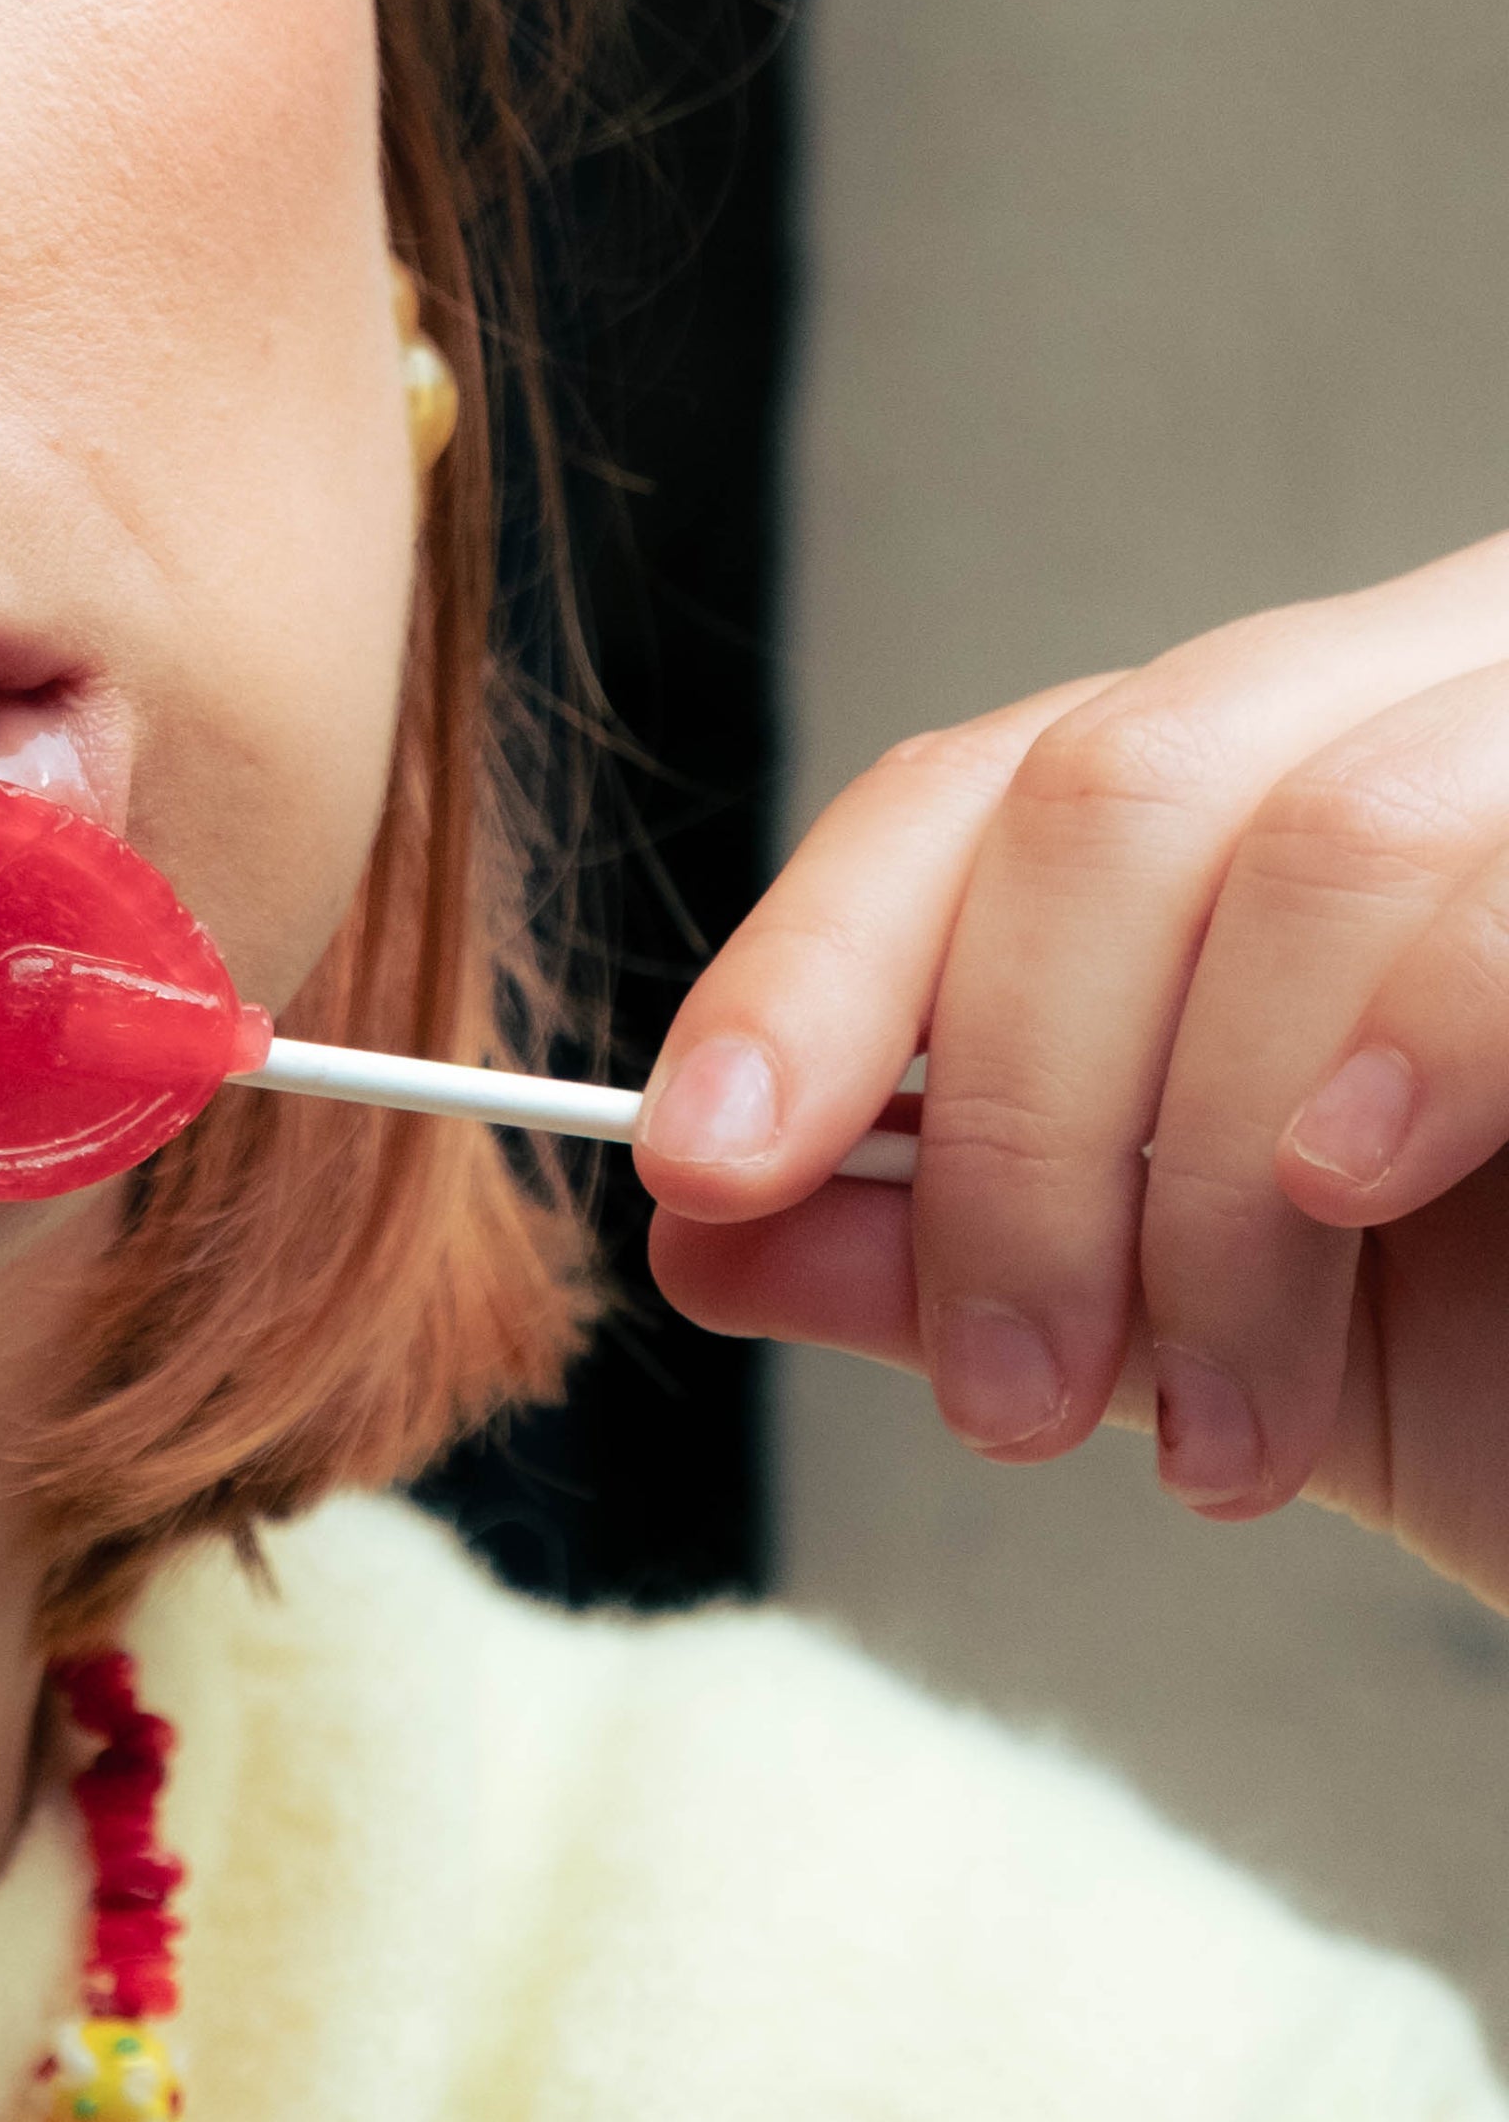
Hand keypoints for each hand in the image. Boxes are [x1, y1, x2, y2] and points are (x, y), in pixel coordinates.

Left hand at [636, 537, 1508, 1620]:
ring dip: (1208, 1176)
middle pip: (1120, 791)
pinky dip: (1406, 1040)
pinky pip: (1506, 900)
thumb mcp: (1215, 1332)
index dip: (816, 958)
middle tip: (1006, 1399)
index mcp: (1307, 775)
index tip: (694, 1162)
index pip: (997, 779)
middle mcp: (1465, 685)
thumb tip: (703, 1224)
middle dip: (1010, 1124)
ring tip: (1222, 1436)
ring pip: (1316, 838)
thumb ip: (962, 1251)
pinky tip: (1354, 1193)